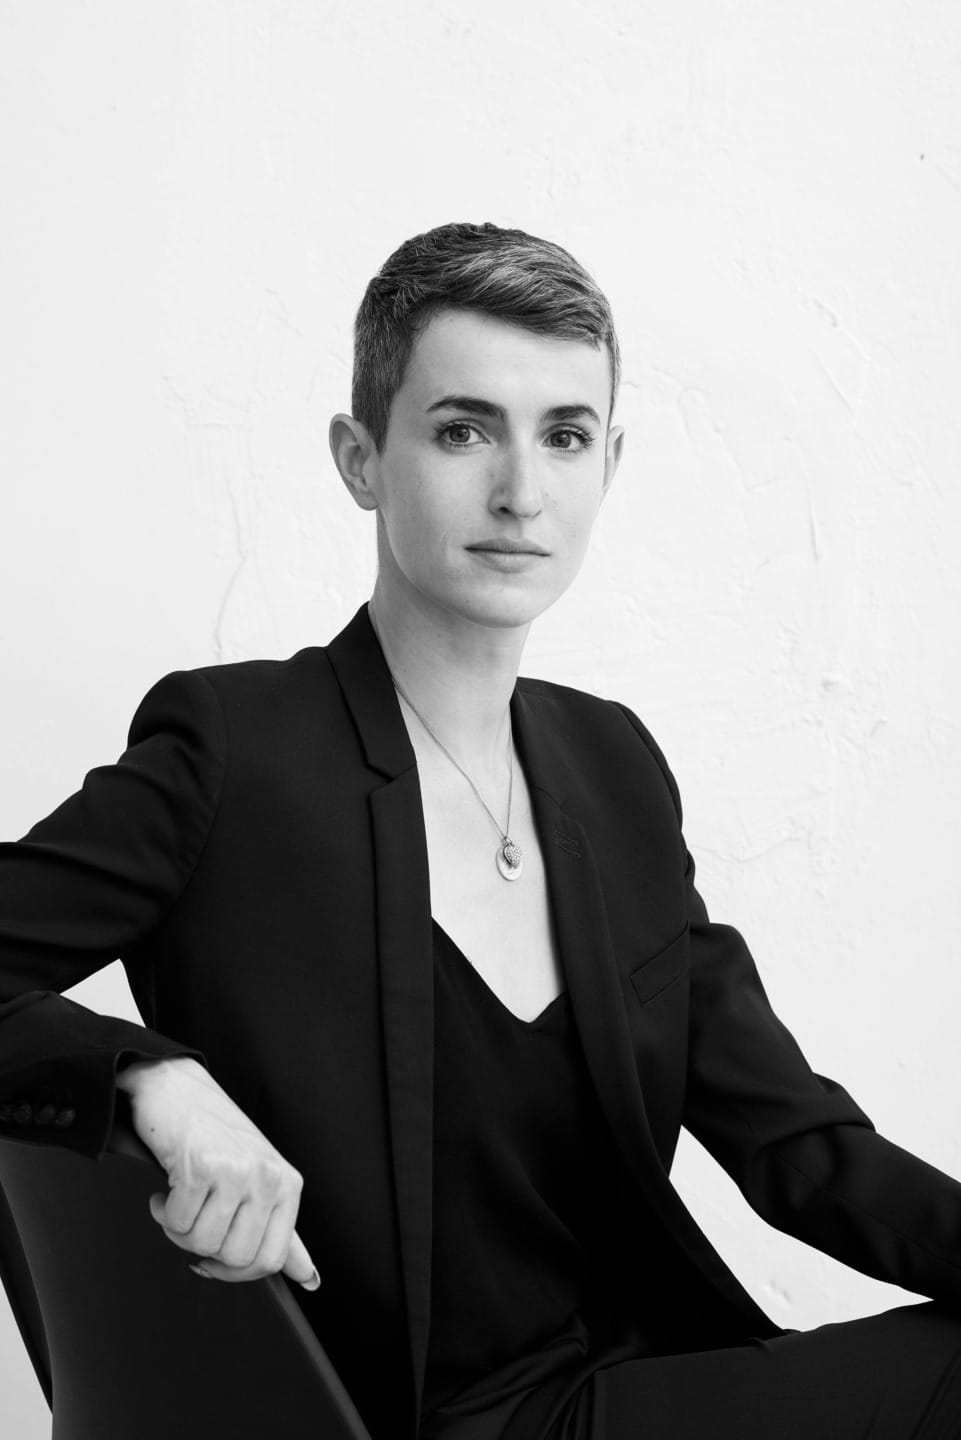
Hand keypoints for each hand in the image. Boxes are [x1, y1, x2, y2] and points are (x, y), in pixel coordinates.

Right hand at [117, 1056, 318, 1288]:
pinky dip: (163, 1211)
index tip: (214, 1260)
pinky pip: (176, 1222)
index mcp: (288, 1184)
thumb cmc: (213, 1134)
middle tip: (195, 1219)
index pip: (272, 1259)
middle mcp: (268, 1176)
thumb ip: (281, 1230)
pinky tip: (167, 1188)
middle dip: (203, 1250)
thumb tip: (308, 1277)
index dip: (235, 1271)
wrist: (174, 1086)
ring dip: (179, 1229)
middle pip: (235, 1257)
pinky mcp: (202, 1164)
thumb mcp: (258, 1180)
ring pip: (202, 1243)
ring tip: (182, 1199)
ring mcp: (237, 1169)